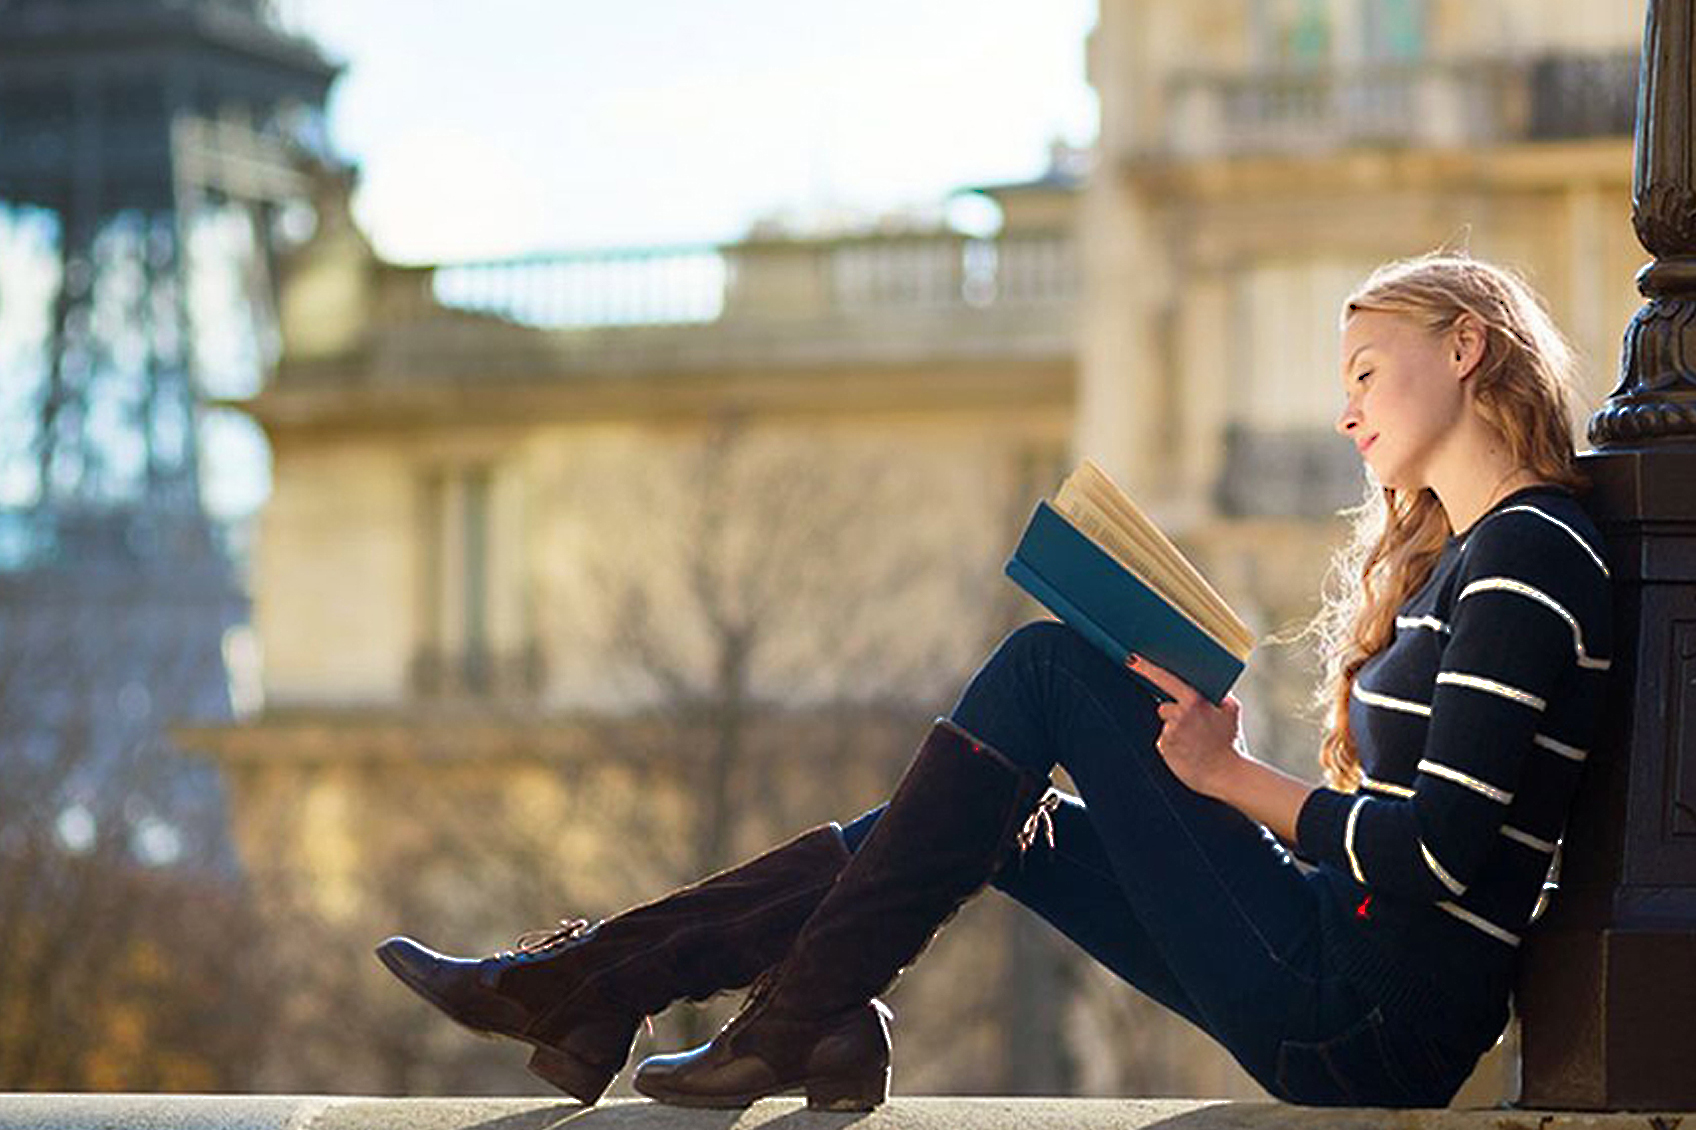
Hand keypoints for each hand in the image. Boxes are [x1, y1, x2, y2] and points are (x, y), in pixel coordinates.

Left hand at [1126, 654, 1246, 798]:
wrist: (1224, 774)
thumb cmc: (1228, 742)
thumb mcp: (1230, 711)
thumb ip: (1218, 694)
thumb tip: (1208, 686)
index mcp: (1193, 701)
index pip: (1165, 679)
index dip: (1146, 668)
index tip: (1131, 660)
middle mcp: (1178, 715)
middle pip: (1165, 706)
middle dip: (1175, 712)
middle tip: (1194, 725)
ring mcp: (1169, 732)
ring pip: (1166, 724)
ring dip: (1176, 729)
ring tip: (1194, 741)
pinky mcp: (1163, 747)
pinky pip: (1164, 740)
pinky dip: (1173, 743)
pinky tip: (1188, 750)